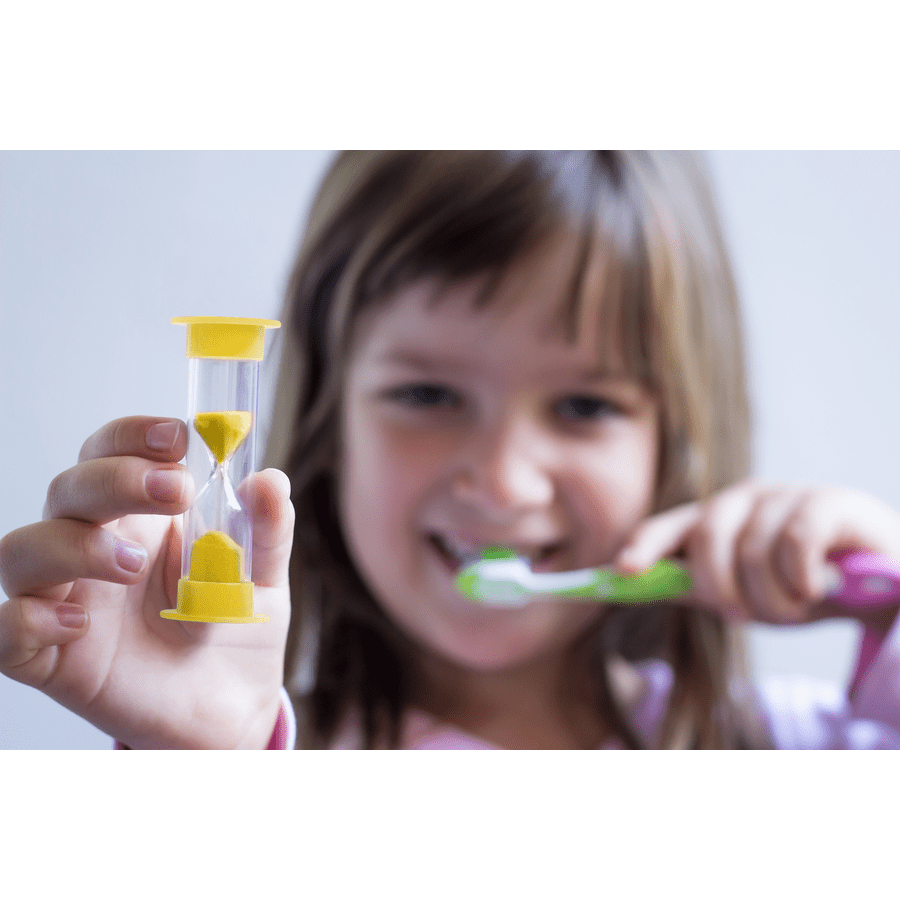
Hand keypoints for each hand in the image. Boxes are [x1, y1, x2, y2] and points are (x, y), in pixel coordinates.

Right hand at [0, 416, 293, 748]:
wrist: (231, 707)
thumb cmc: (234, 631)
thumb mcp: (263, 579)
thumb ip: (266, 532)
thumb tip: (270, 481)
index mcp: (141, 517)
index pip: (112, 454)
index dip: (132, 436)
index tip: (177, 436)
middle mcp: (94, 548)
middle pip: (69, 488)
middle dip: (116, 479)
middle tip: (175, 491)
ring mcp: (69, 600)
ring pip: (23, 550)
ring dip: (74, 546)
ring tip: (134, 566)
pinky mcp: (54, 659)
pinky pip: (6, 631)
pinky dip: (28, 619)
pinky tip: (79, 622)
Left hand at [614, 480, 899, 630]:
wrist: (881, 585)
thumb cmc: (805, 587)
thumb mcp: (747, 593)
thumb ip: (700, 587)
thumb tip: (644, 586)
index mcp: (717, 519)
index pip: (670, 527)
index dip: (645, 545)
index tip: (624, 571)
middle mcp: (745, 498)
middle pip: (707, 540)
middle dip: (723, 589)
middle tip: (744, 614)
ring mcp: (786, 495)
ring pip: (752, 551)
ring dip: (772, 597)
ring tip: (796, 606)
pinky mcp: (829, 501)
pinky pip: (795, 542)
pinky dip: (801, 577)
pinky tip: (815, 587)